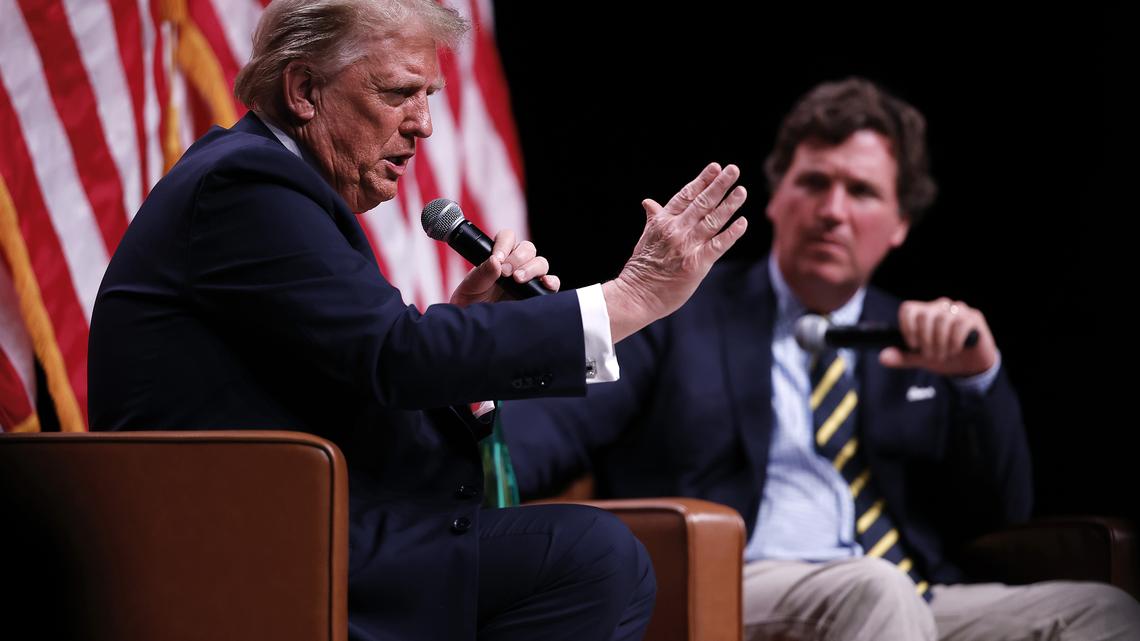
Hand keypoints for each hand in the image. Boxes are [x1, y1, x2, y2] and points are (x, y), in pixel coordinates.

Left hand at [449, 229, 559, 305]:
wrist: (478, 326)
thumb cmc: (471, 302)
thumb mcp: (471, 286)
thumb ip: (482, 273)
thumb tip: (496, 261)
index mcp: (499, 255)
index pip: (508, 237)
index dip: (504, 244)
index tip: (497, 259)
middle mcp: (516, 263)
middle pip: (528, 248)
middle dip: (518, 258)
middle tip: (506, 273)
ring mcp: (529, 278)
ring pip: (541, 263)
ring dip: (531, 268)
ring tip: (518, 280)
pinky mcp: (537, 293)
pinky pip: (552, 283)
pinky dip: (551, 281)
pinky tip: (545, 283)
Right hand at [603, 163, 747, 341]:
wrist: (636, 295)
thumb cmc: (641, 268)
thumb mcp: (645, 237)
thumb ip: (654, 218)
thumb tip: (648, 202)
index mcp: (662, 222)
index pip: (685, 195)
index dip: (702, 180)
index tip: (715, 167)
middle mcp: (676, 230)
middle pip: (702, 203)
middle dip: (719, 185)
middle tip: (733, 170)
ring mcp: (686, 246)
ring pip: (712, 220)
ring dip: (729, 204)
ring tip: (741, 190)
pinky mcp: (696, 264)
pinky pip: (718, 245)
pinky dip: (731, 233)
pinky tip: (742, 222)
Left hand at [879, 297, 997, 376]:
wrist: (970, 366)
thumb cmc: (943, 357)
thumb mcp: (919, 359)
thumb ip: (902, 357)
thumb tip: (882, 358)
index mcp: (924, 313)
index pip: (908, 308)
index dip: (907, 327)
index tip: (913, 345)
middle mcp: (939, 307)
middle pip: (924, 315)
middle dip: (925, 340)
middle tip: (930, 355)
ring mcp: (957, 310)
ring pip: (942, 319)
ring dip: (940, 342)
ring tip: (942, 355)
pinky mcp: (973, 317)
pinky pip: (960, 324)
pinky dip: (954, 341)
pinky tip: (955, 350)